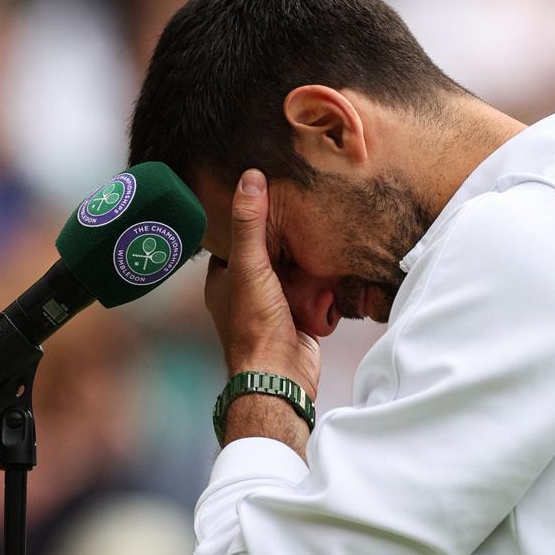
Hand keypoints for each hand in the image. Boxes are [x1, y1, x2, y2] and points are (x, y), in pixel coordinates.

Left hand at [205, 169, 320, 453]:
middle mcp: (245, 292)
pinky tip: (331, 259)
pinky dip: (319, 279)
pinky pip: (310, 289)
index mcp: (223, 280)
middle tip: (301, 205)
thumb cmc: (256, 326)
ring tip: (319, 225)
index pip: (233, 239)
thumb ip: (249, 224)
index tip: (267, 192)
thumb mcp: (250, 266)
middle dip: (283, 236)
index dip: (249, 217)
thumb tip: (249, 178)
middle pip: (266, 253)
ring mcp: (272, 306)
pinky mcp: (297, 316)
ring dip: (303, 256)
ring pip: (290, 271)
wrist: (281, 375)